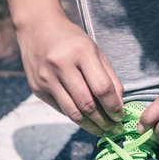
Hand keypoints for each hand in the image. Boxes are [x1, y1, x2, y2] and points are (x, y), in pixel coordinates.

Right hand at [16, 14, 124, 135]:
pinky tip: (87, 121)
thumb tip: (119, 106)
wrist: (37, 28)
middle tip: (114, 130)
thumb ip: (110, 78)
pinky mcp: (36, 88)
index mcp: (81, 52)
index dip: (114, 107)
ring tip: (102, 131)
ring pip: (73, 112)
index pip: (102, 88)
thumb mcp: (96, 52)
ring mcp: (46, 78)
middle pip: (87, 104)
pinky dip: (76, 117)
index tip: (121, 117)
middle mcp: (61, 65)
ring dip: (90, 126)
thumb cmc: (73, 41)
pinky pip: (61, 109)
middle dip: (104, 121)